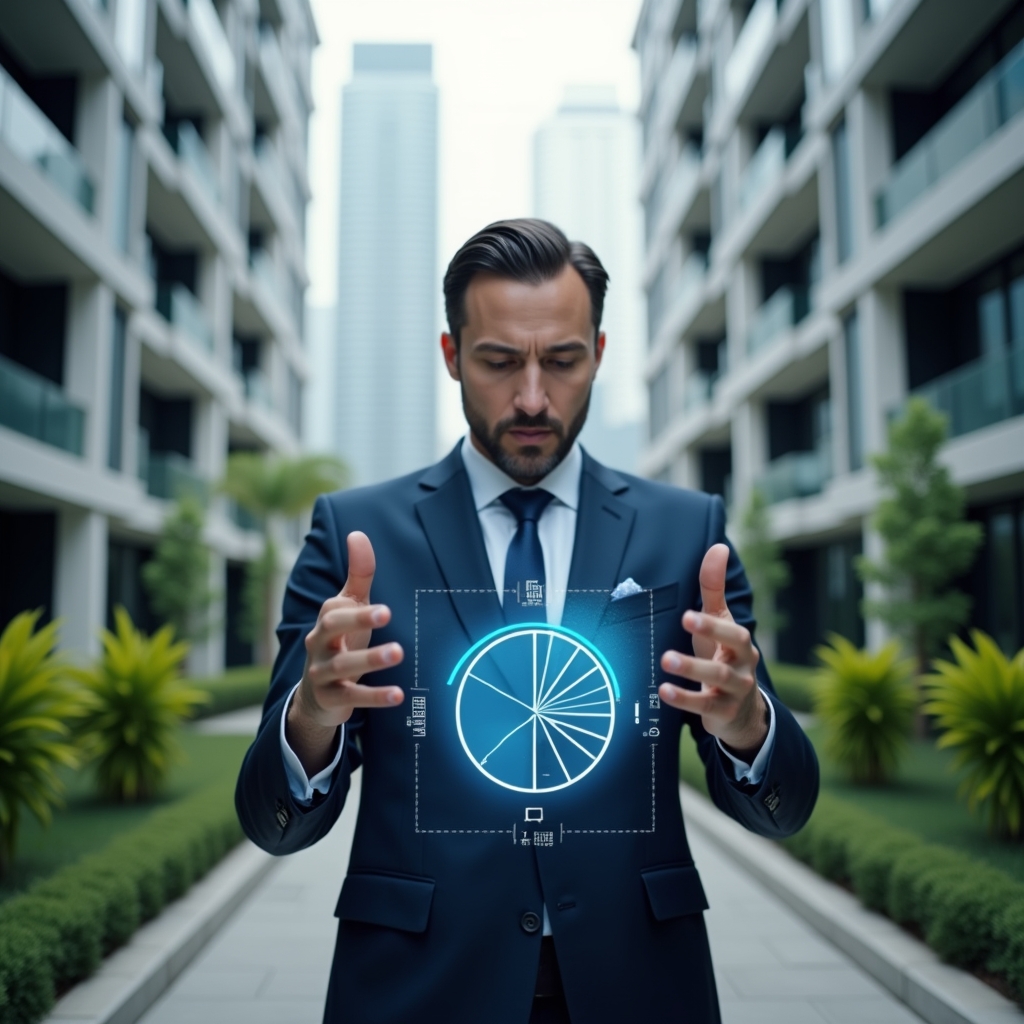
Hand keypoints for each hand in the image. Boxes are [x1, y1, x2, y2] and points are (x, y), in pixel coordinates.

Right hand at [287, 531, 403, 773]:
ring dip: (370, 659)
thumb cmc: (340, 640)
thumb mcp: (349, 608)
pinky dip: (375, 696)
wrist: (316, 694)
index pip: (335, 609)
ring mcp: (322, 672)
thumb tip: (358, 533)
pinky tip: (398, 695)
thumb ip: (358, 574)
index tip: (383, 607)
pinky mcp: (331, 698)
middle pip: (331, 630)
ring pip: (342, 665)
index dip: (356, 608)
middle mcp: (318, 644)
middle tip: (387, 613)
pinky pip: (352, 697)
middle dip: (358, 621)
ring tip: (398, 653)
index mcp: (326, 620)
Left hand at [658, 544, 766, 759]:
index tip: (688, 615)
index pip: (733, 631)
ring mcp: (734, 690)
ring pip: (717, 679)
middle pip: (731, 651)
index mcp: (740, 642)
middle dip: (707, 641)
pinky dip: (684, 699)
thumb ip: (714, 588)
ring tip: (666, 660)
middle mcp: (742, 665)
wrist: (743, 708)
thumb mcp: (720, 622)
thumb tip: (718, 547)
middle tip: (681, 629)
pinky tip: (663, 691)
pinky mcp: (722, 711)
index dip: (712, 623)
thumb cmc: (724, 655)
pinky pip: (704, 706)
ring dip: (691, 670)